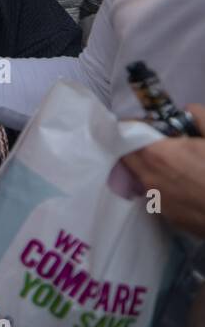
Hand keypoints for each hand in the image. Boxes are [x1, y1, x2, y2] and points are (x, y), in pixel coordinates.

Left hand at [123, 104, 204, 236]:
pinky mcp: (166, 216)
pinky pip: (156, 195)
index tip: (146, 123)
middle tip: (156, 142)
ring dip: (149, 167)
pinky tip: (184, 186)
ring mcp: (156, 200)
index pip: (128, 134)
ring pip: (141, 176)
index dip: (135, 125)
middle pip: (129, 156)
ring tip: (174, 164)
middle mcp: (149, 178)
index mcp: (157, 154)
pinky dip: (163, 186)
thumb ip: (200, 117)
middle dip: (137, 146)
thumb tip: (188, 109)